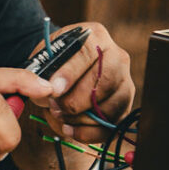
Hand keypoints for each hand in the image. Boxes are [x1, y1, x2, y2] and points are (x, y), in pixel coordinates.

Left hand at [33, 22, 133, 143]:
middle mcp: (117, 57)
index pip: (88, 53)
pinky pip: (111, 125)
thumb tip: (48, 92)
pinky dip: (88, 133)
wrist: (66, 68)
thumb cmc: (55, 61)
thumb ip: (44, 70)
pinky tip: (70, 130)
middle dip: (76, 101)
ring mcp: (124, 82)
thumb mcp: (45, 56)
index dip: (70, 74)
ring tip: (59, 116)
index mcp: (95, 36)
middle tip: (54, 107)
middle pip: (105, 83)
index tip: (54, 90)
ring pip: (110, 106)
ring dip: (80, 118)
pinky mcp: (124, 105)